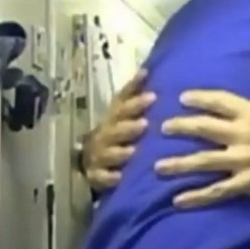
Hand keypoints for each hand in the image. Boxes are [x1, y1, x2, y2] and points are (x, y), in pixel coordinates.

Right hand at [85, 69, 155, 190]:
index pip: (121, 106)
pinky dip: (108, 177)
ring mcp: (98, 156)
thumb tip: (146, 71)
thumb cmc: (118, 131)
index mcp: (113, 118)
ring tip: (134, 152)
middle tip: (145, 124)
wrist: (95, 160)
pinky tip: (119, 178)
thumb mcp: (123, 112)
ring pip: (107, 153)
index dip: (135, 101)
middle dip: (128, 127)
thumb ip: (133, 93)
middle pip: (114, 130)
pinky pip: (100, 177)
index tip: (153, 96)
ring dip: (119, 152)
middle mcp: (104, 135)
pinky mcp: (96, 176)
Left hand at [155, 49, 249, 207]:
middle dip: (181, 128)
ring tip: (158, 167)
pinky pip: (219, 191)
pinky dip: (198, 196)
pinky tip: (179, 200)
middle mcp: (243, 136)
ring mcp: (244, 162)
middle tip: (162, 129)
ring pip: (204, 161)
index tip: (182, 98)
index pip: (218, 101)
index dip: (199, 98)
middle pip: (203, 129)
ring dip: (179, 164)